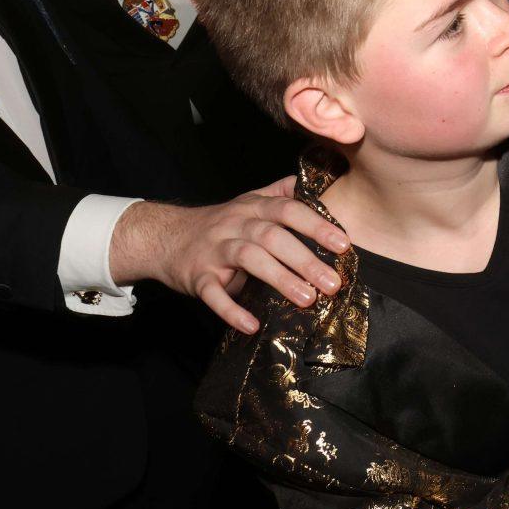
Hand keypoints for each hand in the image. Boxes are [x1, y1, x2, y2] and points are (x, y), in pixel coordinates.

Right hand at [108, 176, 352, 334]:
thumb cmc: (219, 223)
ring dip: (280, 279)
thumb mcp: (249, 201)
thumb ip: (282, 194)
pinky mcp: (197, 277)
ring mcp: (215, 250)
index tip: (344, 244)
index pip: (289, 210)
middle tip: (333, 283)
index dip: (316, 225)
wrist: (164, 236)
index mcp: (253, 207)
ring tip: (307, 300)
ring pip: (249, 260)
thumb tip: (320, 183)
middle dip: (306, 259)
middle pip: (273, 236)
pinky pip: (214, 294)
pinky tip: (252, 325)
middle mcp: (235, 225)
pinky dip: (232, 311)